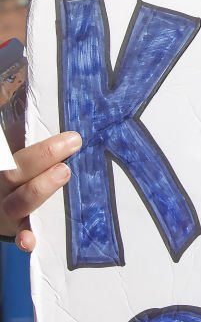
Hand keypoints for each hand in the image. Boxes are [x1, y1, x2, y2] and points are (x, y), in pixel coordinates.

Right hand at [1, 131, 81, 252]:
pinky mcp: (16, 227)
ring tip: (64, 172)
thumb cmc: (23, 165)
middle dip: (42, 155)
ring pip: (16, 202)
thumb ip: (25, 125)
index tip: (61, 128)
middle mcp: (1, 182)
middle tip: (73, 142)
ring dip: (38, 189)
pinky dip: (23, 237)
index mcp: (4, 159)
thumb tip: (32, 80)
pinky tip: (30, 241)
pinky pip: (18, 233)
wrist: (5, 196)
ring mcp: (6, 206)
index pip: (8, 148)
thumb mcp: (19, 143)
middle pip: (13, 170)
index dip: (35, 142)